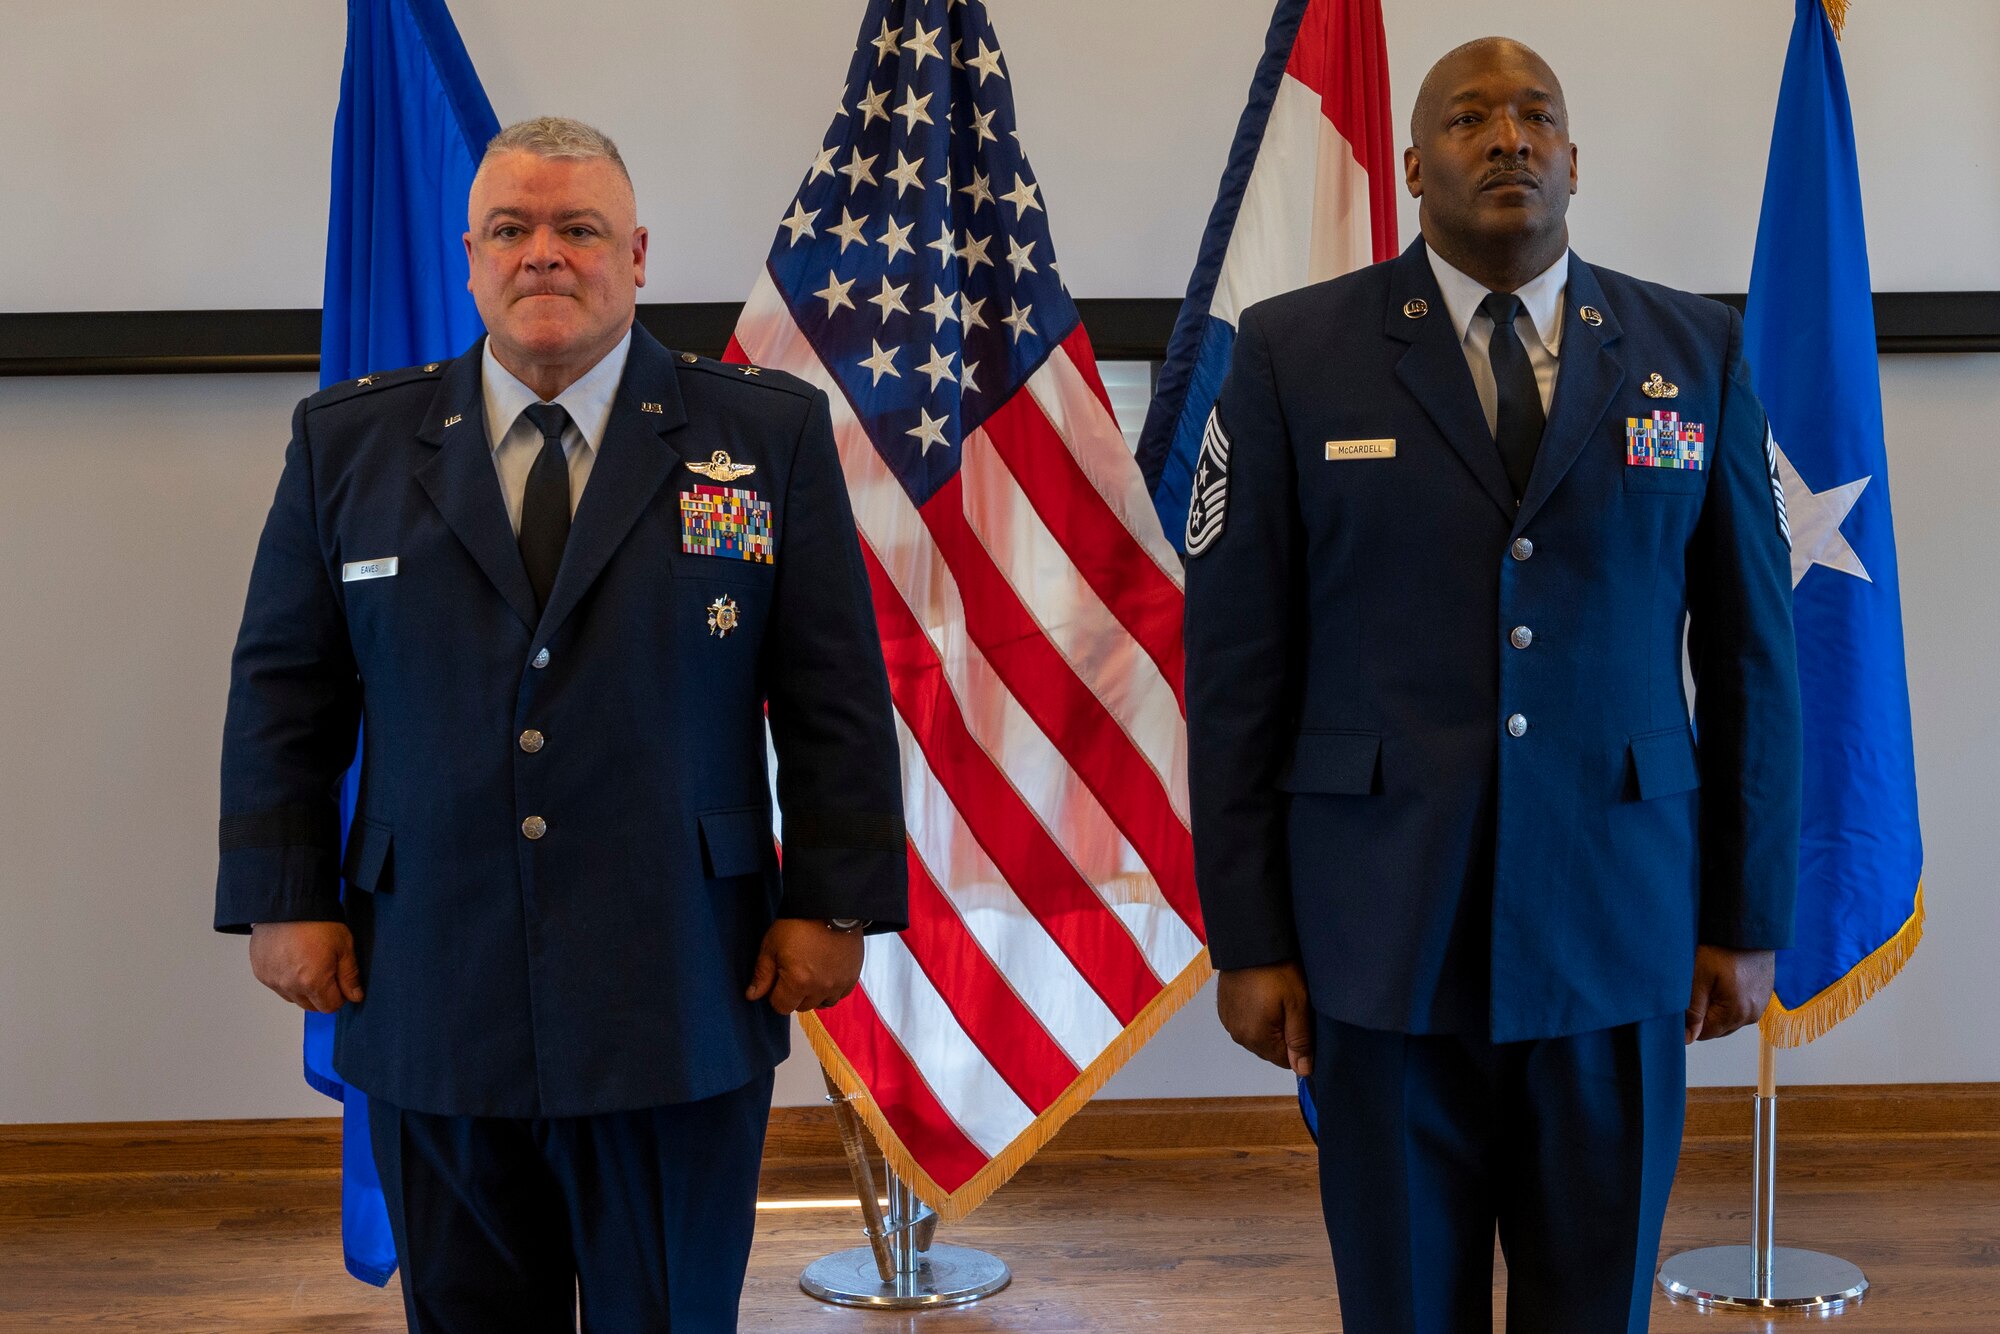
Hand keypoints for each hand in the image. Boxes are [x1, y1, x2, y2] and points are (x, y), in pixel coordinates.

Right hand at [249, 921, 362, 1012]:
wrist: (288, 904)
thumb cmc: (317, 921)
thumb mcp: (344, 947)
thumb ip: (349, 976)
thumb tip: (355, 996)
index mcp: (313, 982)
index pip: (329, 1006)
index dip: (340, 996)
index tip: (341, 983)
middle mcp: (289, 986)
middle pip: (310, 1006)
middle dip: (322, 994)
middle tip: (327, 971)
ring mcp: (272, 980)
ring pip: (292, 997)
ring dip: (303, 989)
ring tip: (309, 963)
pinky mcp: (260, 971)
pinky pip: (277, 985)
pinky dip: (286, 979)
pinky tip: (293, 960)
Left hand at [746, 919, 864, 1013]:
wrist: (830, 905)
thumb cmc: (798, 923)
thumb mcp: (772, 945)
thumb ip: (762, 974)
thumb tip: (752, 996)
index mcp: (798, 982)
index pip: (781, 1007)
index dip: (775, 995)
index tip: (777, 978)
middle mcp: (821, 988)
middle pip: (802, 1007)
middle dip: (794, 994)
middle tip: (794, 972)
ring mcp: (839, 983)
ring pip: (823, 1003)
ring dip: (814, 994)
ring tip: (811, 973)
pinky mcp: (853, 976)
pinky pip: (840, 994)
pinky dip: (832, 988)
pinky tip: (826, 972)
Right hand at [1216, 962, 1314, 1077]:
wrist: (1249, 943)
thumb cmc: (1276, 971)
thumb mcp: (1298, 1006)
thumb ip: (1300, 1041)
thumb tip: (1304, 1070)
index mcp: (1257, 1038)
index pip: (1285, 1061)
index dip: (1298, 1044)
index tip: (1301, 1021)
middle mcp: (1239, 1036)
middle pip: (1270, 1050)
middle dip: (1283, 1035)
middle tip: (1290, 1007)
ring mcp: (1229, 1023)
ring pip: (1257, 1037)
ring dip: (1268, 1026)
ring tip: (1274, 999)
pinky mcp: (1225, 1010)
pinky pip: (1245, 1024)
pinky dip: (1254, 1016)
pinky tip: (1261, 996)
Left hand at [1685, 944, 1774, 1043]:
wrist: (1749, 927)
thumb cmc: (1723, 948)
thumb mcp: (1699, 977)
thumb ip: (1693, 1010)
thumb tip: (1687, 1038)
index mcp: (1737, 1014)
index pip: (1704, 1034)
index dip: (1689, 1021)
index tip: (1681, 1002)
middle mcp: (1752, 1015)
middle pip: (1717, 1028)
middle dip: (1702, 1014)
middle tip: (1695, 987)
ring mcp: (1760, 1006)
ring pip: (1728, 1018)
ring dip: (1715, 1007)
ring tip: (1709, 982)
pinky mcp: (1763, 996)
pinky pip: (1740, 1007)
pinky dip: (1727, 1000)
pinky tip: (1722, 980)